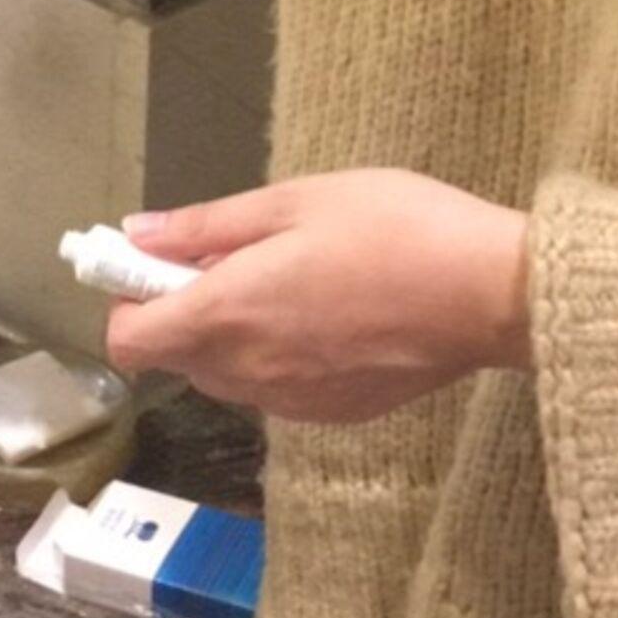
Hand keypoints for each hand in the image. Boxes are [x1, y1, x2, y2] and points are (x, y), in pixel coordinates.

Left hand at [101, 169, 530, 422]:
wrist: (489, 294)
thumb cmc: (392, 228)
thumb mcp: (294, 202)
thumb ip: (205, 227)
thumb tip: (133, 236)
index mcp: (227, 315)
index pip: (129, 342)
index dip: (130, 300)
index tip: (161, 264)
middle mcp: (247, 373)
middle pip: (178, 357)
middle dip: (187, 310)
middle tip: (241, 256)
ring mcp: (291, 403)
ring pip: (227, 376)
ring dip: (234, 335)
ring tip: (295, 280)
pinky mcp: (334, 415)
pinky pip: (277, 389)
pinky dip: (280, 357)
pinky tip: (332, 315)